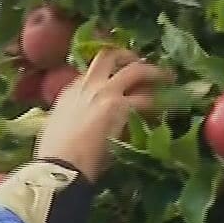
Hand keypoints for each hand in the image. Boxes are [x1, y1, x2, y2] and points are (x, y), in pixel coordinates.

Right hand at [34, 49, 168, 180]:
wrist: (59, 165)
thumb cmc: (55, 155)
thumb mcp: (59, 128)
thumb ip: (74, 117)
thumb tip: (88, 124)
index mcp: (70, 92)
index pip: (92, 72)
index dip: (107, 71)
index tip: (117, 77)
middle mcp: (88, 86)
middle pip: (109, 57)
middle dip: (128, 56)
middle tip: (141, 64)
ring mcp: (105, 93)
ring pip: (135, 69)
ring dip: (154, 72)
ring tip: (167, 77)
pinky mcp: (120, 107)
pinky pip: (146, 99)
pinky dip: (158, 100)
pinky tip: (168, 104)